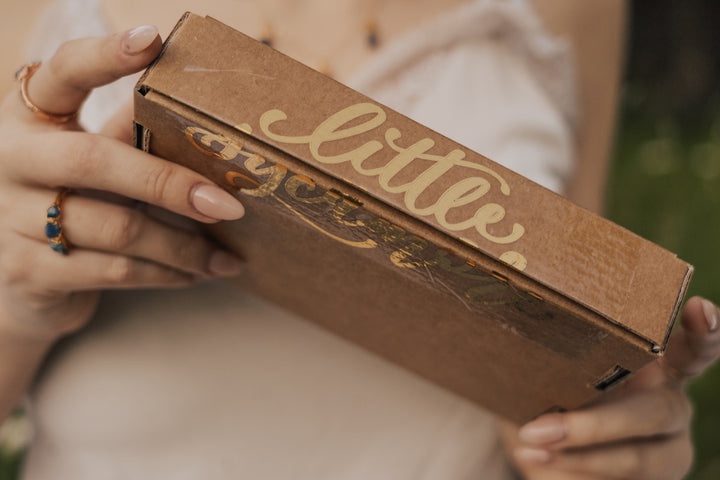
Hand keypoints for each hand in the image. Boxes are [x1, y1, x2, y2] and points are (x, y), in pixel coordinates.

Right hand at [0, 27, 245, 341]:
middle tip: (229, 205)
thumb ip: (131, 138)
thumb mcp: (95, 163)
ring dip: (184, 246)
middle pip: (96, 161)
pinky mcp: (29, 272)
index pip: (62, 74)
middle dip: (170, 183)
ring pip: (117, 229)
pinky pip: (115, 271)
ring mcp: (12, 219)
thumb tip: (210, 126)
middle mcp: (13, 160)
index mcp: (31, 118)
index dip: (104, 56)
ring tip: (226, 256)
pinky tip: (197, 274)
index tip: (152, 40)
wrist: (20, 282)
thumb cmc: (73, 203)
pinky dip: (167, 274)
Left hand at [502, 296, 719, 479]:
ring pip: (639, 458)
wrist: (546, 452)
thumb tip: (510, 334)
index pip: (692, 348)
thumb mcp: (549, 372)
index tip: (699, 308)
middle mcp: (670, 405)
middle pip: (657, 412)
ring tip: (528, 447)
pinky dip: (572, 470)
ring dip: (578, 457)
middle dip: (596, 424)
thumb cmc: (552, 395)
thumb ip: (549, 359)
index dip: (702, 332)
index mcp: (656, 366)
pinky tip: (533, 459)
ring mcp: (668, 450)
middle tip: (538, 427)